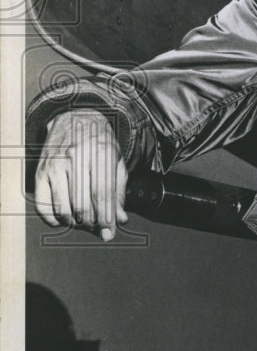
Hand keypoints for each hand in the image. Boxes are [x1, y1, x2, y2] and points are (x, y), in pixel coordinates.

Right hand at [34, 109, 127, 240]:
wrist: (74, 119)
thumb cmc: (99, 142)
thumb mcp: (116, 160)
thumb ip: (119, 190)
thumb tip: (120, 219)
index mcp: (100, 152)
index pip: (103, 193)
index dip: (106, 217)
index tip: (109, 231)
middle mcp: (75, 157)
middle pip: (83, 203)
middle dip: (92, 222)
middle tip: (98, 228)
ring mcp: (55, 165)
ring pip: (64, 206)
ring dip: (75, 222)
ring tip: (83, 221)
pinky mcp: (40, 172)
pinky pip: (43, 204)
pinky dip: (53, 218)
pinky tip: (63, 219)